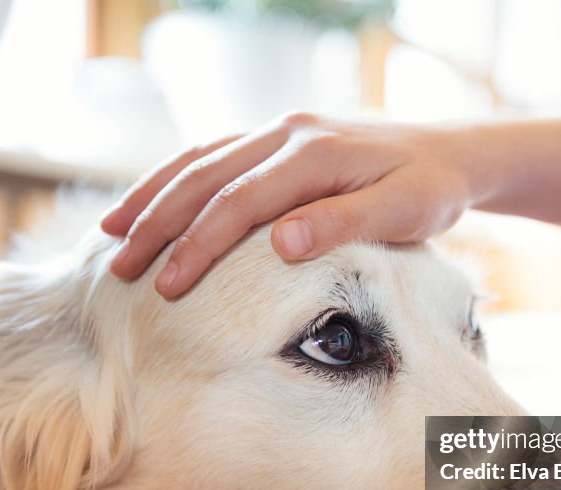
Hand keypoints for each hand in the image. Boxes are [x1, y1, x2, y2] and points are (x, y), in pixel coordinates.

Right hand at [100, 112, 473, 297]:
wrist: (449, 152)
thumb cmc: (430, 188)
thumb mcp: (404, 210)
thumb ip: (345, 223)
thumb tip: (281, 243)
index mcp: (314, 152)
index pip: (240, 201)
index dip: (199, 245)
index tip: (167, 287)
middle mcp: (287, 132)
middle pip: (205, 177)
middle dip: (157, 223)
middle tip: (119, 268)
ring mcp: (278, 131)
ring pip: (199, 159)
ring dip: (153, 196)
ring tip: (111, 234)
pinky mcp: (277, 139)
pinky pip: (214, 154)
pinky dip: (176, 178)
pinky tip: (152, 202)